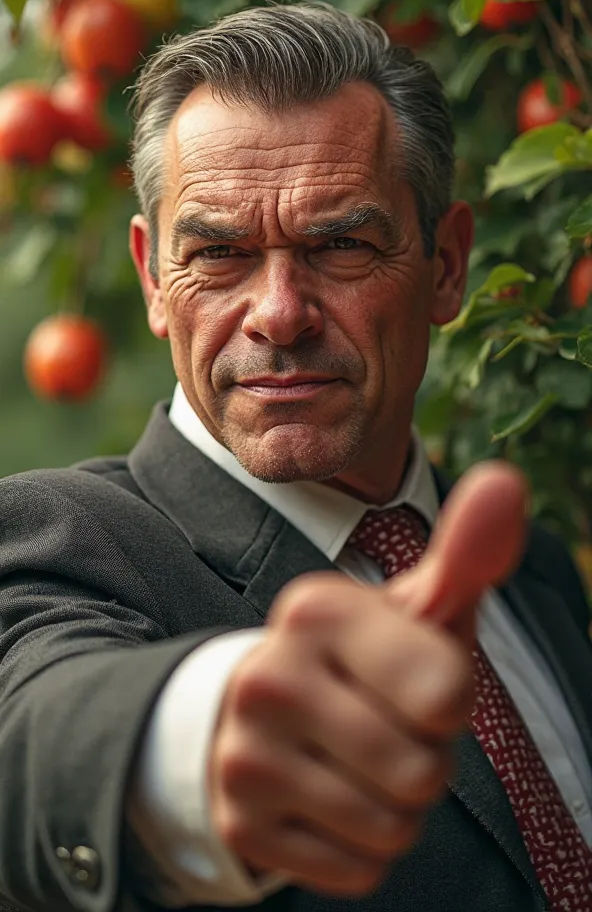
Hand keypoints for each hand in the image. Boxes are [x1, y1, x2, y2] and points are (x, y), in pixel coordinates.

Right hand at [208, 462, 526, 896]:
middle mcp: (269, 675)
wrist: (248, 715)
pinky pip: (357, 871)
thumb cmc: (356, 659)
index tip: (410, 679)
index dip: (447, 698)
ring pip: (392, 828)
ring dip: (393, 808)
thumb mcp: (408, 608)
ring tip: (353, 764)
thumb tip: (507, 481)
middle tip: (379, 727)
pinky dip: (359, 848)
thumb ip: (462, 553)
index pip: (444, 693)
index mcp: (315, 610)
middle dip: (422, 759)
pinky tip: (325, 801)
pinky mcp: (241, 825)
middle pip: (421, 772)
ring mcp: (245, 754)